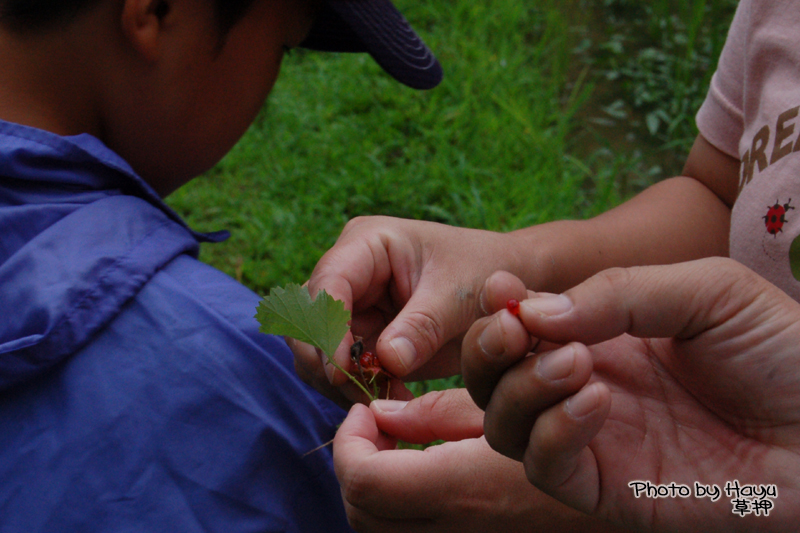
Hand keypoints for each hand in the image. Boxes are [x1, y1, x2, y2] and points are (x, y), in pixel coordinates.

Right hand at [292, 216, 528, 404]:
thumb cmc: (483, 271)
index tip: (342, 369)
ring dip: (337, 381)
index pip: (328, 282)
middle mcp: (349, 273)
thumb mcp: (458, 294)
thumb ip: (423, 325)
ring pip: (314, 350)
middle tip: (361, 392)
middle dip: (326, 360)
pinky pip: (338, 370)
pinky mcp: (360, 338)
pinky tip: (387, 399)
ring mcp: (351, 308)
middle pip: (307, 319)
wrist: (503, 287)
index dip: (327, 327)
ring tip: (380, 398)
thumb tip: (386, 360)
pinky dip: (353, 390)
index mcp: (367, 244)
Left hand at [333, 388, 622, 531]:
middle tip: (378, 426)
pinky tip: (437, 464)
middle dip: (360, 463)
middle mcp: (468, 531)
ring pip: (388, 530)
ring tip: (404, 443)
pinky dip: (410, 500)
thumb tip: (382, 415)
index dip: (348, 443)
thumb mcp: (521, 405)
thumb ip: (449, 410)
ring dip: (383, 482)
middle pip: (365, 515)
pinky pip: (422, 532)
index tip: (366, 410)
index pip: (363, 480)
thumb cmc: (617, 431)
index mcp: (469, 491)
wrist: (694, 490)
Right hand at [462, 257, 799, 530]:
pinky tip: (595, 402)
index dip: (500, 307)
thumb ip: (622, 293)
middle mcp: (586, 386)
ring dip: (519, 388)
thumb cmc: (784, 351)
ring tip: (574, 362)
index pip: (525, 324)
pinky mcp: (608, 490)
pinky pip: (547, 468)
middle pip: (494, 377)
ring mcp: (594, 439)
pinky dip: (552, 432)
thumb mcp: (707, 292)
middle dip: (488, 349)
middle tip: (515, 329)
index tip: (501, 289)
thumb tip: (536, 311)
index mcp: (604, 336)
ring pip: (504, 424)